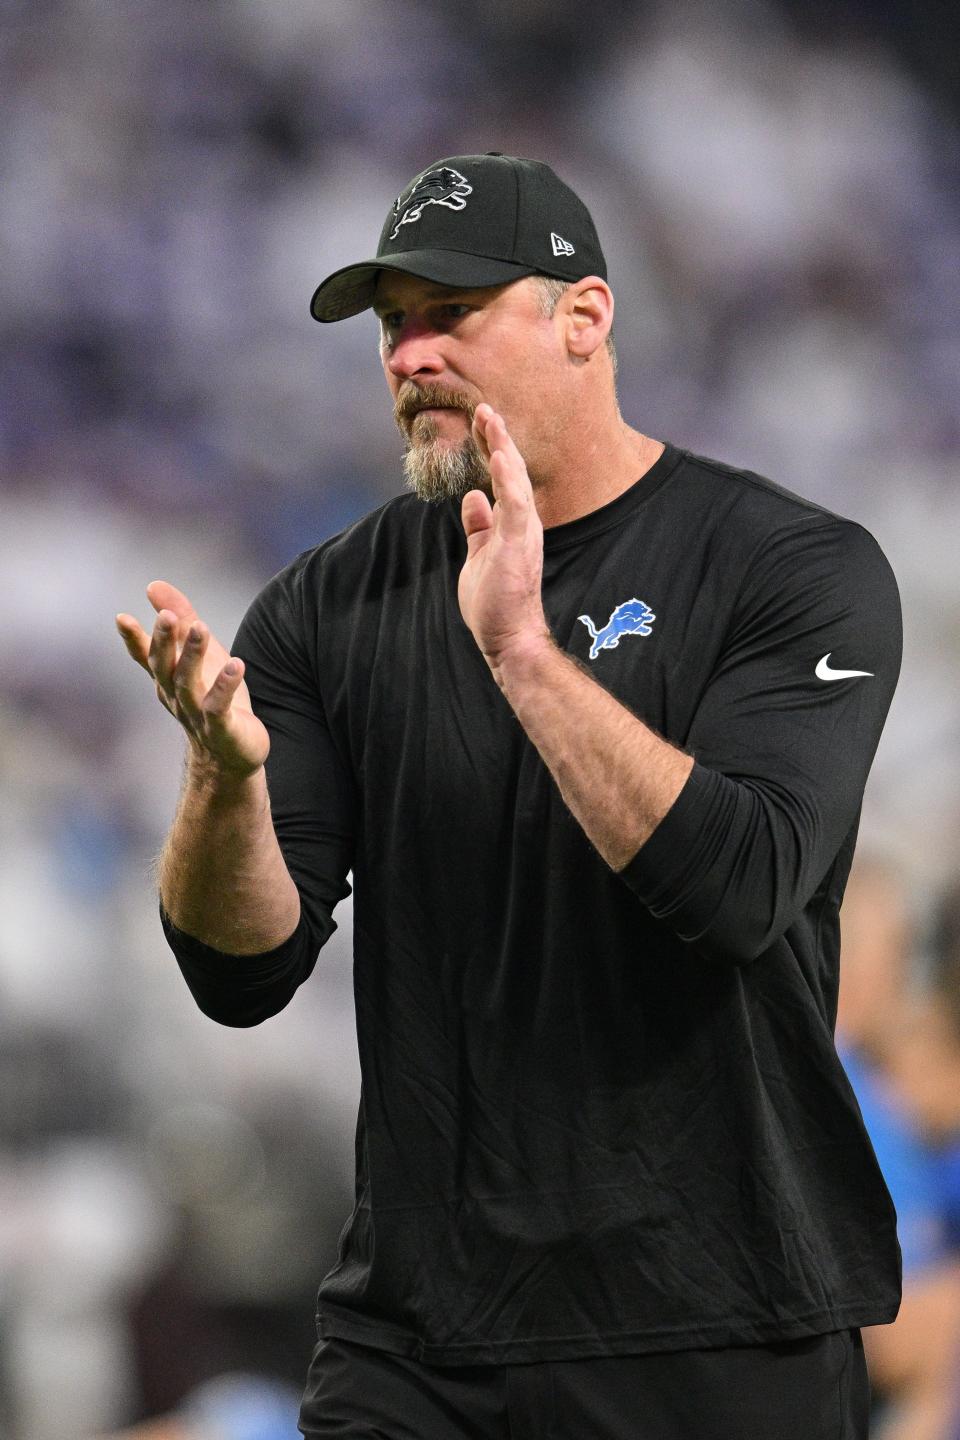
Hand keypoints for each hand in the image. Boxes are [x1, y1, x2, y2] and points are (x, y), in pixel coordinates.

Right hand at [116, 580, 268, 775]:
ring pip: (189, 683)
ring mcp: (197, 714)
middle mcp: (176, 696)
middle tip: (167, 616)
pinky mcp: (221, 728)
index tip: (121, 618)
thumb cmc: (212, 697)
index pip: (146, 657)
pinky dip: (226, 686)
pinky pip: (220, 706)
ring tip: (201, 628)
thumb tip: (153, 585)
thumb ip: (181, 618)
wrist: (230, 755)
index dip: (134, 639)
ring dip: (193, 656)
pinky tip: (237, 665)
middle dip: (164, 641)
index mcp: (167, 679)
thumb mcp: (199, 653)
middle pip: (165, 666)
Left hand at [458, 404, 551, 668]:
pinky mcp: (520, 544)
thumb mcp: (479, 555)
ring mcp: (523, 532)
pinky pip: (515, 504)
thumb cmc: (496, 603)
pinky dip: (508, 478)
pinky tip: (500, 455)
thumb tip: (472, 497)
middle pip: (510, 471)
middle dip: (496, 438)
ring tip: (490, 417)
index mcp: (512, 524)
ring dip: (502, 447)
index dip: (490, 449)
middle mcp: (522, 523)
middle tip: (483, 407)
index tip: (479, 422)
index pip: (500, 478)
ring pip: (515, 480)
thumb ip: (478, 526)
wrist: (509, 638)